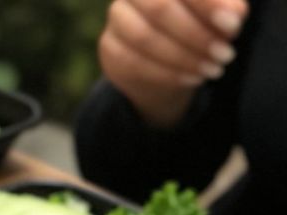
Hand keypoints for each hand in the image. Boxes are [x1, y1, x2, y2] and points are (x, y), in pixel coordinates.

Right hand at [98, 0, 246, 127]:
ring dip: (184, 57)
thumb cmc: (200, 25)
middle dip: (196, 35)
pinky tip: (191, 78)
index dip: (208, 4)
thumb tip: (233, 16)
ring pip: (145, 38)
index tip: (234, 26)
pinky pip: (133, 62)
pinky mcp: (109, 47)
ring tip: (212, 69)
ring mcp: (117, 19)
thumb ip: (228, 9)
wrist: (168, 61)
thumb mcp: (220, 15)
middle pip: (159, 8)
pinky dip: (167, 74)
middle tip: (225, 55)